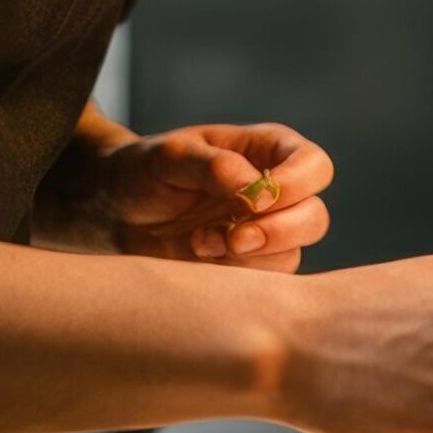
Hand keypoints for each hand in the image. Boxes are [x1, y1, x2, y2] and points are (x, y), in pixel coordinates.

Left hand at [98, 122, 333, 271]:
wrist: (118, 214)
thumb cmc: (147, 172)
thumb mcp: (170, 156)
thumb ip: (213, 165)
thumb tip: (253, 187)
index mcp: (269, 151)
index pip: (313, 165)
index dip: (295, 185)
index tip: (253, 200)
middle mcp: (277, 192)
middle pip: (314, 217)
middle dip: (279, 232)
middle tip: (234, 238)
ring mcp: (267, 232)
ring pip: (293, 254)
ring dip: (248, 256)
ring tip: (200, 243)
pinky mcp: (250, 266)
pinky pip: (265, 281)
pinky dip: (235, 274)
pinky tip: (201, 257)